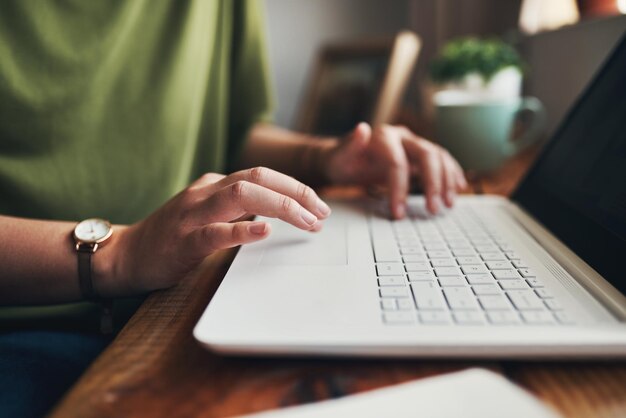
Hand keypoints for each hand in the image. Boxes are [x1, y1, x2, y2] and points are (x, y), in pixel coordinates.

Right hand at [103, 167, 330, 294]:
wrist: (125, 255)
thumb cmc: (171, 237)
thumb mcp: (207, 214)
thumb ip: (237, 210)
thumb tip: (277, 214)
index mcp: (213, 185)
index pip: (262, 175)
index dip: (295, 188)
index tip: (319, 206)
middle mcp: (205, 192)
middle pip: (257, 178)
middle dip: (296, 192)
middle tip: (322, 213)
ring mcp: (192, 214)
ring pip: (241, 196)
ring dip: (281, 207)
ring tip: (307, 222)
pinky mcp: (182, 241)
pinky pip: (215, 231)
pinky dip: (242, 230)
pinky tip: (265, 232)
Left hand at [325, 123, 466, 217]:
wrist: (346, 158)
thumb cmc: (342, 160)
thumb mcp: (339, 157)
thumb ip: (348, 145)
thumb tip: (362, 129)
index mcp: (383, 137)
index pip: (397, 163)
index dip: (399, 189)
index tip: (398, 212)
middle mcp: (402, 137)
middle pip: (427, 155)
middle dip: (432, 183)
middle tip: (433, 209)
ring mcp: (414, 144)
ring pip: (439, 157)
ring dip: (446, 180)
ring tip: (447, 205)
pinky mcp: (420, 155)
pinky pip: (442, 161)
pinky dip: (452, 174)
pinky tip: (457, 189)